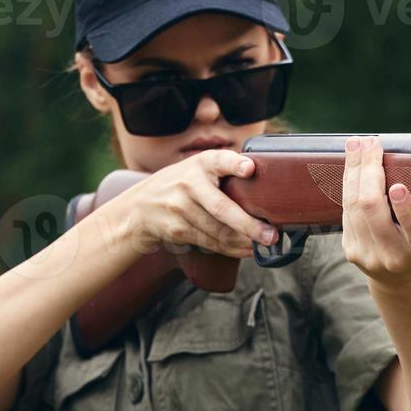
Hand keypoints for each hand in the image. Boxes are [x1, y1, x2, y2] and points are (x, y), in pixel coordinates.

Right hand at [120, 150, 278, 257]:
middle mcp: (189, 184)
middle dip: (249, 225)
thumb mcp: (198, 169)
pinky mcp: (176, 230)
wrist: (140, 206)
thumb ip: (225, 172)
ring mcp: (180, 208)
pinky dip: (230, 249)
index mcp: (201, 164)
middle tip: (271, 236)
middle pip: (222, 208)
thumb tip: (268, 190)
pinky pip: (209, 243)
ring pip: (218, 231)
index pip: (220, 160)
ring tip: (263, 245)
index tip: (249, 169)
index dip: (235, 164)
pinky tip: (245, 250)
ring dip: (243, 242)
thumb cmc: (182, 185)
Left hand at [340, 135, 410, 283]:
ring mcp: (368, 255)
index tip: (398, 187)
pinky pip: (345, 211)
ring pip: (354, 207)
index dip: (404, 209)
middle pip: (373, 212)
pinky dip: (347, 183)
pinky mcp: (351, 250)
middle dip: (368, 172)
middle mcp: (393, 256)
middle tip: (370, 144)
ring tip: (357, 145)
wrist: (402, 278)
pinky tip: (351, 163)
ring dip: (353, 171)